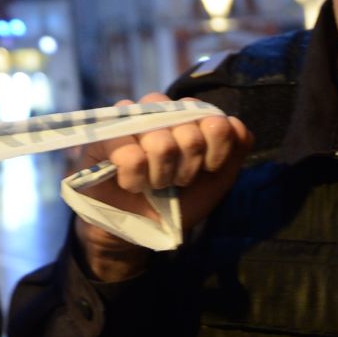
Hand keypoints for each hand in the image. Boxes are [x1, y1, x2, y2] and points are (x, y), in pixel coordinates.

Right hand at [72, 94, 252, 281]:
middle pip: (189, 133)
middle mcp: (161, 109)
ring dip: (160, 175)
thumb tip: (235, 124)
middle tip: (173, 180)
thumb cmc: (177, 201)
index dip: (215, 153)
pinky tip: (129, 182)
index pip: (216, 121)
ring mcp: (130, 118)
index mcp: (189, 115)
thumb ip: (234, 149)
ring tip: (151, 182)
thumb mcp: (216, 180)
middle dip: (185, 169)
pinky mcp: (103, 135)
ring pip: (160, 142)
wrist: (138, 227)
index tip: (206, 170)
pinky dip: (134, 179)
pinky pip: (130, 155)